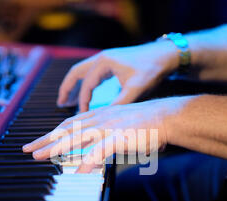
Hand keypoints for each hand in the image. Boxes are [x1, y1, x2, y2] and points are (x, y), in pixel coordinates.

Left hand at [23, 98, 179, 172]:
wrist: (166, 116)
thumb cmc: (145, 123)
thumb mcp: (119, 123)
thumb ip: (103, 134)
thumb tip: (93, 147)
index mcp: (99, 114)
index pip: (69, 123)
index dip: (51, 132)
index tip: (38, 140)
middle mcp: (100, 118)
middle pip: (66, 129)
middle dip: (45, 140)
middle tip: (28, 149)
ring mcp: (108, 127)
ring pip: (76, 138)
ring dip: (56, 148)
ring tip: (40, 157)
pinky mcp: (120, 138)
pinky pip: (99, 152)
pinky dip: (86, 163)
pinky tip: (76, 174)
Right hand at [57, 41, 179, 111]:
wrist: (166, 55)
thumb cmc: (152, 69)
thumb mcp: (135, 89)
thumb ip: (119, 104)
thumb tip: (105, 120)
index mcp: (104, 62)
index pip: (86, 84)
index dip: (82, 101)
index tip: (81, 116)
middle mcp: (102, 59)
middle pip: (76, 73)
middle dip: (67, 89)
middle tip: (60, 104)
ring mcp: (107, 60)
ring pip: (83, 73)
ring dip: (75, 86)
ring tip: (67, 101)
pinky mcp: (113, 63)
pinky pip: (92, 74)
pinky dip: (86, 84)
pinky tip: (87, 95)